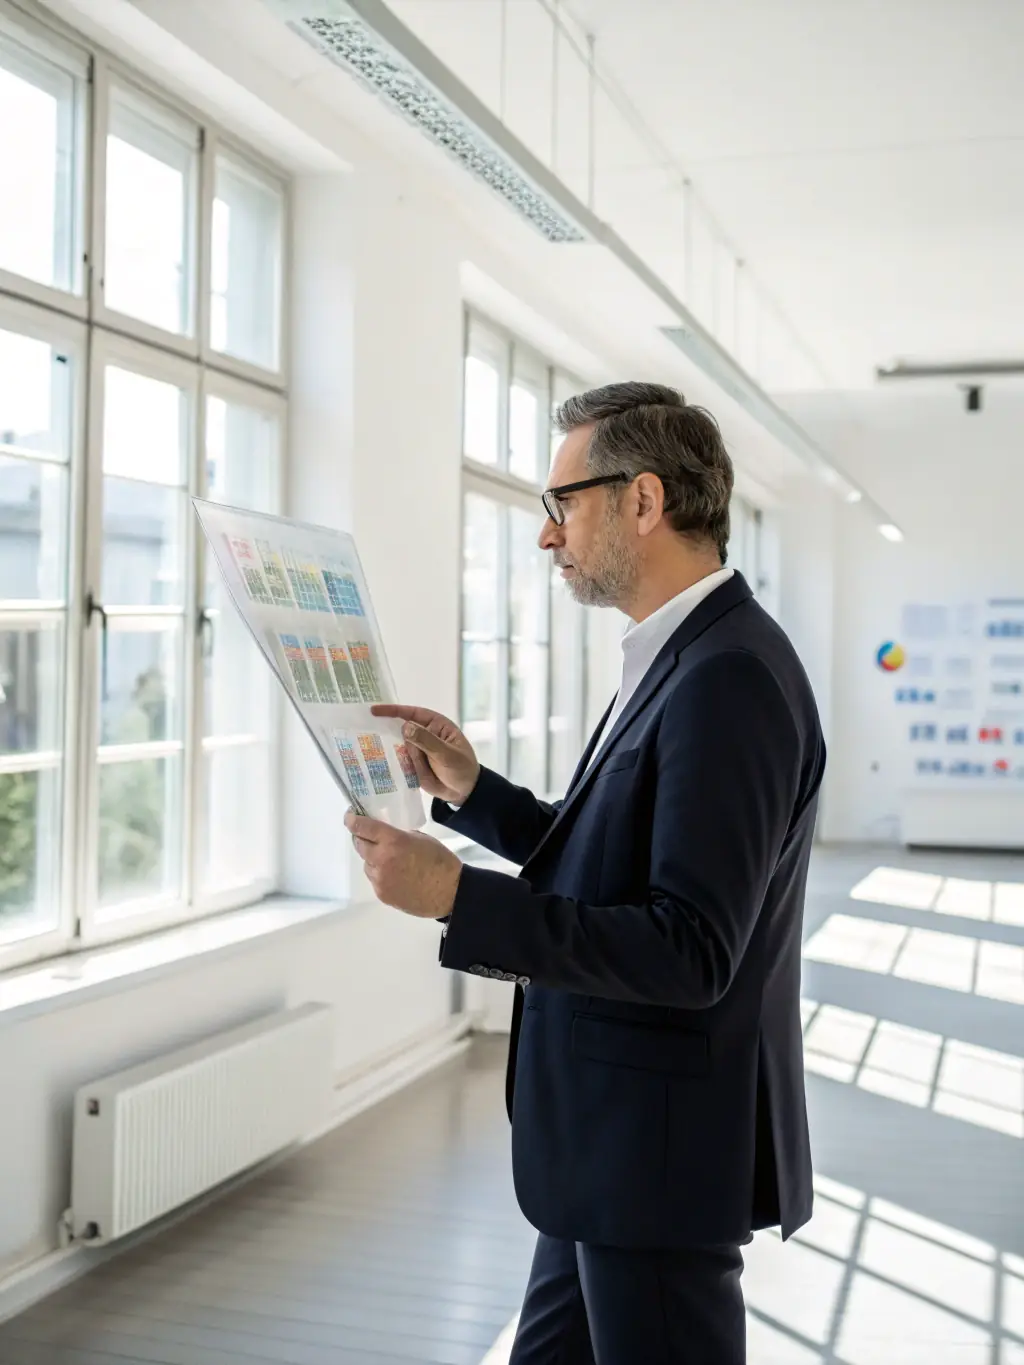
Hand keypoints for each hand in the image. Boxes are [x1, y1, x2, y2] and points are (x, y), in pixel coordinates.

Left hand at [345, 811, 462, 917]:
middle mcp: (381, 859)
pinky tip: (397, 876)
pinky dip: (381, 874)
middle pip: (359, 845)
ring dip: (373, 858)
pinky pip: (375, 879)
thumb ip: (400, 835)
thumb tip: (387, 835)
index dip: (352, 820)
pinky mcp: (381, 894)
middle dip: (362, 838)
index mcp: (392, 841)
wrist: (450, 893)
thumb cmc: (440, 861)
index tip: (350, 816)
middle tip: (369, 835)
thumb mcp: (421, 838)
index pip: (362, 827)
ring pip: (367, 864)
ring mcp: (379, 879)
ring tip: (390, 860)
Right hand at [371, 704, 479, 804]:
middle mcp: (424, 735)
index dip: (394, 711)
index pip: (412, 714)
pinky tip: (380, 764)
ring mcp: (417, 751)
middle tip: (364, 731)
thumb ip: (427, 741)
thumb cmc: (462, 768)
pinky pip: (398, 761)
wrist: (464, 792)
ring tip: (370, 749)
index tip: (374, 711)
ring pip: (397, 746)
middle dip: (385, 730)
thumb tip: (405, 727)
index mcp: (435, 725)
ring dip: (387, 749)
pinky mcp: (412, 765)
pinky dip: (392, 763)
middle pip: (400, 729)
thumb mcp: (447, 754)